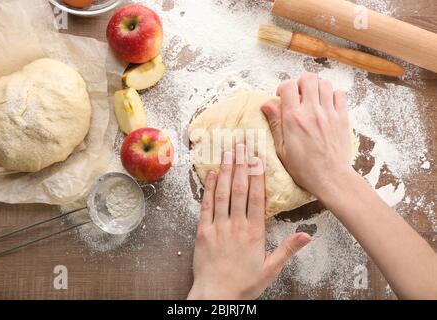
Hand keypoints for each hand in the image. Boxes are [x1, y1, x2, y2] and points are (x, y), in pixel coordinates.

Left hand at [188, 144, 310, 299]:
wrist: (216, 296)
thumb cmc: (244, 284)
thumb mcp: (271, 269)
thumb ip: (288, 249)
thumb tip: (308, 235)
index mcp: (254, 232)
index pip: (257, 198)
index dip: (257, 176)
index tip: (258, 158)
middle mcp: (236, 225)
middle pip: (239, 189)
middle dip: (241, 165)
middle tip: (242, 144)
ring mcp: (218, 227)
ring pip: (223, 193)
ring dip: (225, 171)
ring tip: (228, 152)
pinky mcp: (203, 231)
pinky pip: (206, 205)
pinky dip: (208, 188)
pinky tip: (211, 174)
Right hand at [261, 73, 352, 197]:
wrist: (330, 177)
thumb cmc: (304, 168)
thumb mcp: (281, 148)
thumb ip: (275, 123)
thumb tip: (266, 104)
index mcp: (294, 119)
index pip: (288, 86)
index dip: (284, 88)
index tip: (283, 97)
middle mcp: (312, 112)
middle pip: (308, 78)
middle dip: (301, 83)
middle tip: (299, 95)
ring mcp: (329, 113)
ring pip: (324, 83)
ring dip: (317, 87)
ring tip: (313, 99)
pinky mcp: (342, 118)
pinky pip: (340, 94)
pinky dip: (332, 95)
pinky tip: (327, 105)